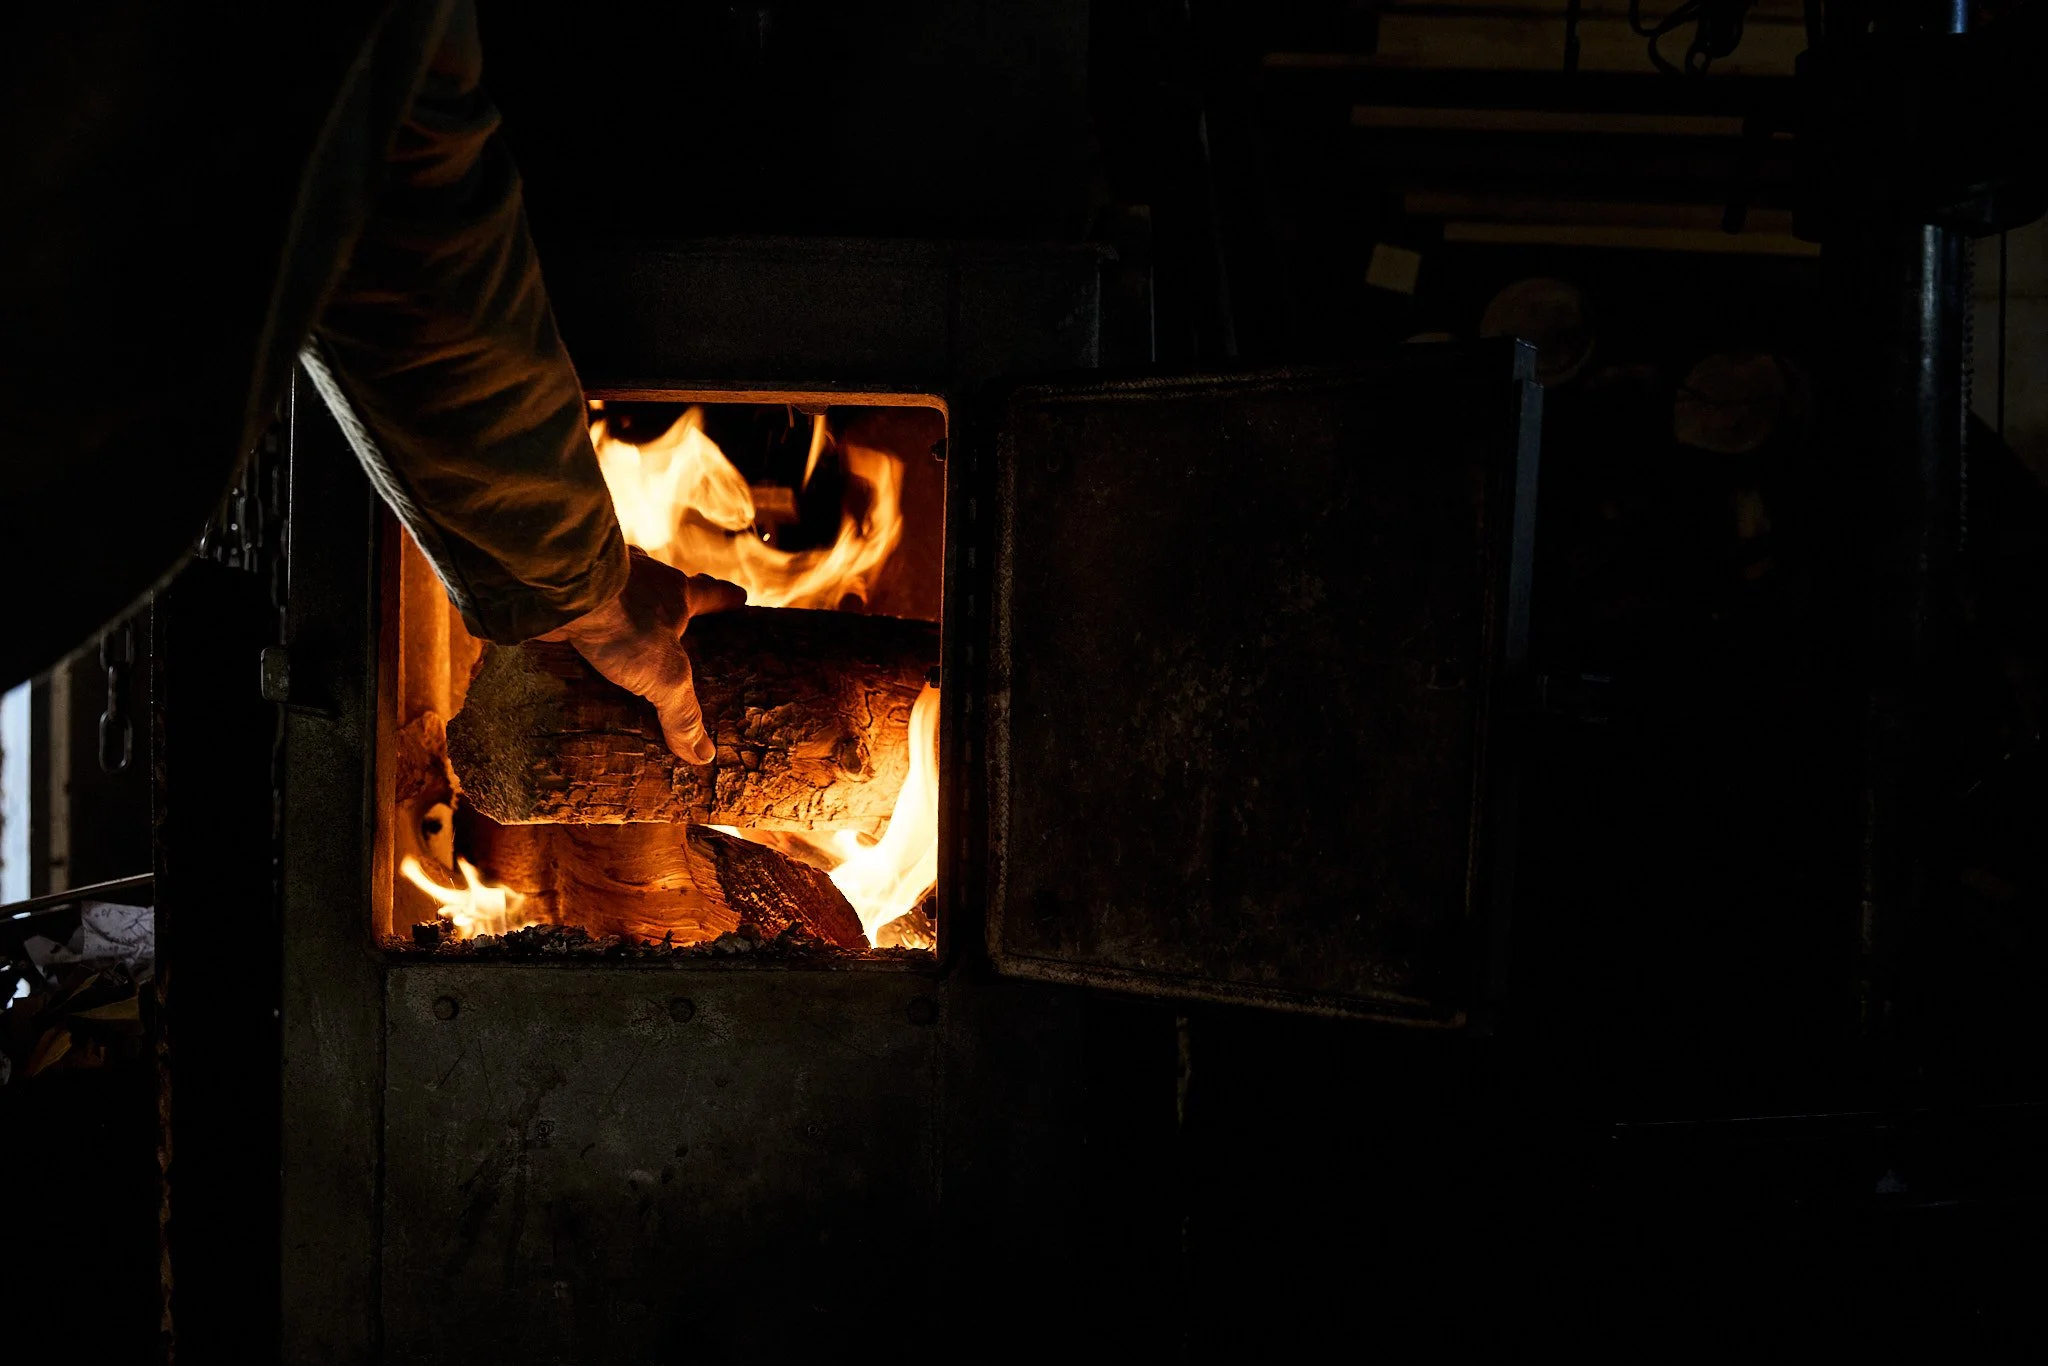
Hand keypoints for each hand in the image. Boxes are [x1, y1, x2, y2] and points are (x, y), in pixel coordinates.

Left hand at [543, 549, 745, 763]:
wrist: (563, 592)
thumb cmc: (622, 622)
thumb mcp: (665, 676)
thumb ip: (683, 715)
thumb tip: (704, 755)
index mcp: (676, 594)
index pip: (713, 594)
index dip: (727, 599)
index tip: (740, 598)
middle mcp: (644, 581)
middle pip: (666, 589)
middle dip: (672, 605)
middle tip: (677, 621)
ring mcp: (607, 583)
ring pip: (625, 595)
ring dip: (627, 612)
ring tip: (624, 638)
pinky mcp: (574, 594)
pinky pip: (588, 608)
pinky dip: (588, 621)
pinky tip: (580, 639)